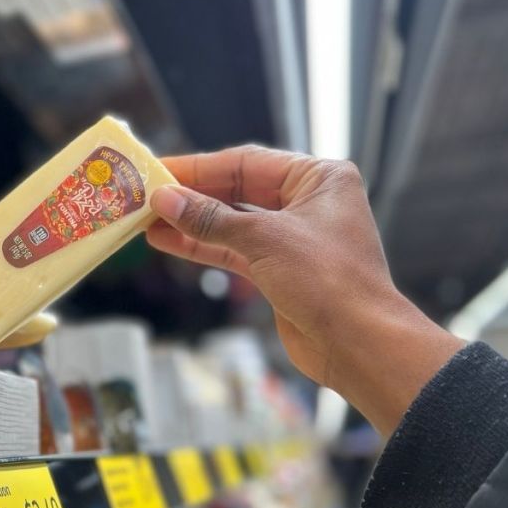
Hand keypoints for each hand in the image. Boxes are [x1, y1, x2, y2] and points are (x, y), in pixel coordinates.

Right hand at [147, 145, 461, 434]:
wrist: (360, 345)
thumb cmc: (328, 280)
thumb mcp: (263, 239)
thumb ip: (210, 218)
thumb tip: (164, 200)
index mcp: (318, 178)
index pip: (247, 162)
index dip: (199, 167)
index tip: (159, 170)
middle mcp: (308, 203)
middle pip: (237, 190)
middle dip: (192, 195)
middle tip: (147, 195)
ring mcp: (293, 238)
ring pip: (232, 223)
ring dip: (191, 223)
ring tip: (148, 220)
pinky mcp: (281, 271)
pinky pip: (234, 250)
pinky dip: (203, 247)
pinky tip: (169, 242)